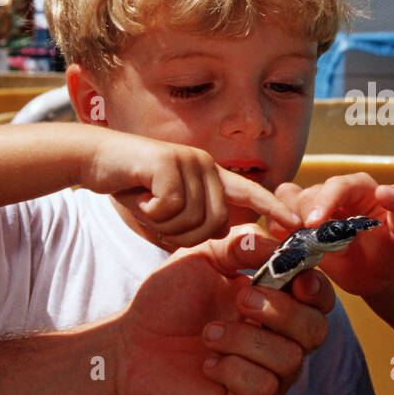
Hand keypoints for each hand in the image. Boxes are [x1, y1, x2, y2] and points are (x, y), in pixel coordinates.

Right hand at [81, 129, 298, 247]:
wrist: (95, 158)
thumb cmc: (133, 187)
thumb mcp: (170, 209)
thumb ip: (197, 220)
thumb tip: (227, 229)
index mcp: (211, 176)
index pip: (252, 192)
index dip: (275, 209)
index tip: (298, 223)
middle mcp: (207, 164)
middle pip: (217, 224)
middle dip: (186, 235)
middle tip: (159, 219)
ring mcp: (190, 160)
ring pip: (194, 220)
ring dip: (164, 224)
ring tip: (147, 204)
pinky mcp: (170, 162)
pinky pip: (172, 208)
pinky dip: (152, 213)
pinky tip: (139, 196)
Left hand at [110, 226, 333, 394]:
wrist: (128, 348)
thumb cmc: (166, 304)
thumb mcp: (202, 258)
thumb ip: (240, 244)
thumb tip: (276, 244)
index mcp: (275, 306)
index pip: (319, 301)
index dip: (317, 288)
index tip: (295, 278)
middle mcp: (278, 343)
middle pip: (317, 330)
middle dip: (282, 312)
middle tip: (240, 300)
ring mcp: (267, 377)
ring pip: (289, 361)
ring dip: (244, 340)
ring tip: (207, 334)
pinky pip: (264, 389)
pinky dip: (233, 370)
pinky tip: (208, 365)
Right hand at [273, 173, 393, 298]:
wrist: (385, 276)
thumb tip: (386, 190)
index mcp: (361, 187)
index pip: (337, 185)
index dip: (324, 201)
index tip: (314, 223)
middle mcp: (335, 194)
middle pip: (307, 194)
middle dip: (304, 217)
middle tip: (311, 244)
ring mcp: (317, 209)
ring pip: (287, 201)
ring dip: (284, 220)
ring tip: (296, 244)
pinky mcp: (302, 227)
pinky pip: (279, 219)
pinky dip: (277, 230)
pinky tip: (287, 248)